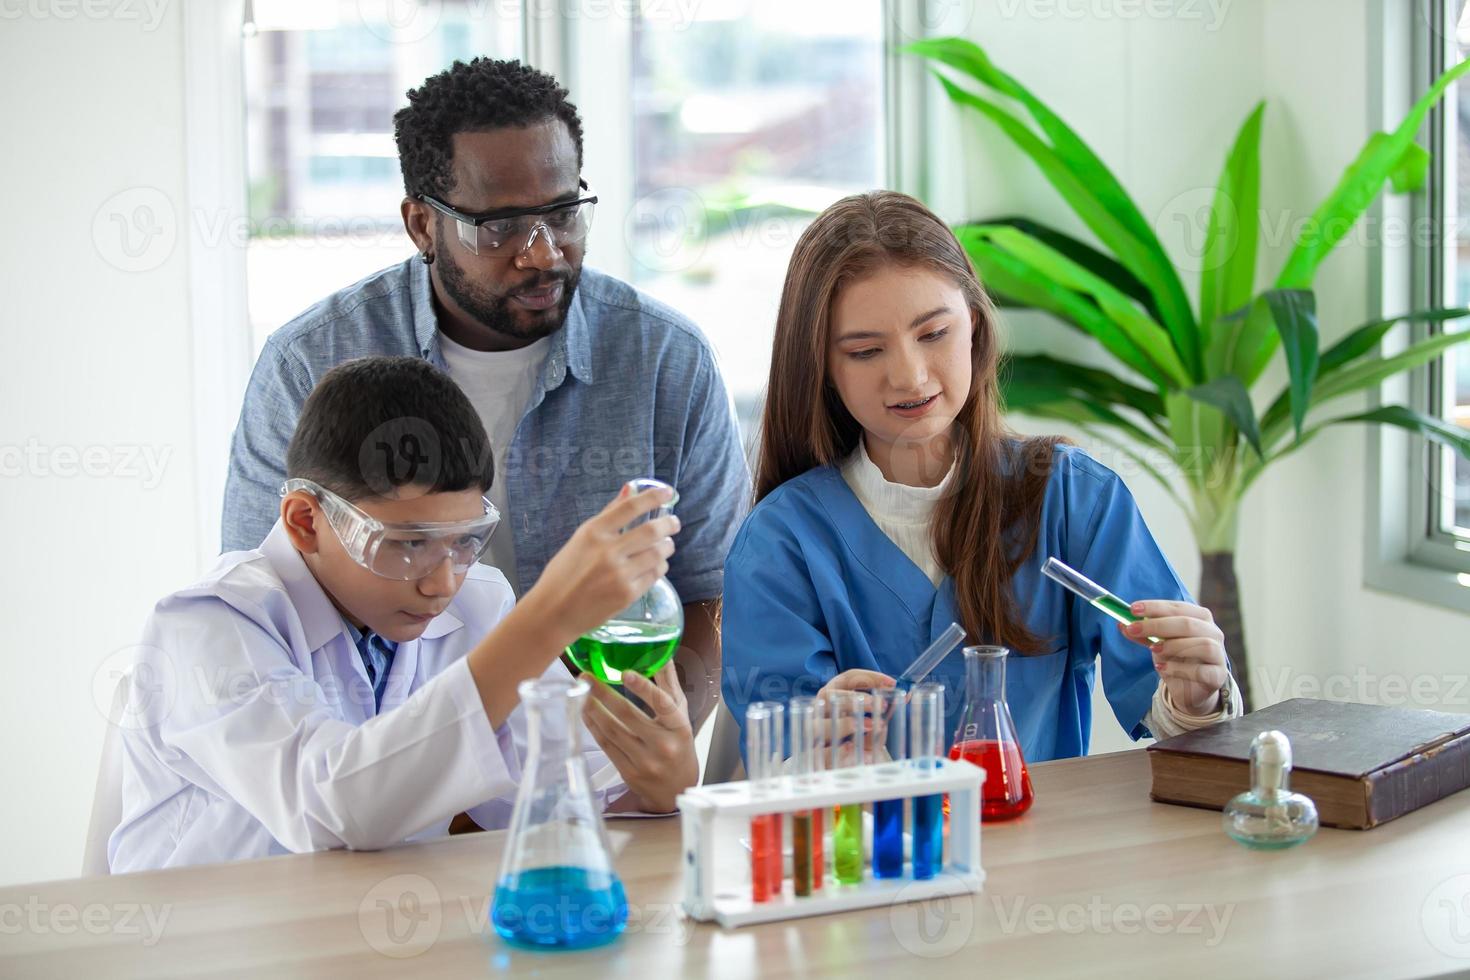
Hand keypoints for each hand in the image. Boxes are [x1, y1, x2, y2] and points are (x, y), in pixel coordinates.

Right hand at [519, 486, 679, 646]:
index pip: (630, 507)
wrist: (554, 612)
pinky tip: (656, 565)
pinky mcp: (627, 594)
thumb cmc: (564, 573)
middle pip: (651, 531)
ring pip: (657, 554)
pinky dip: (659, 567)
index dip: (654, 497)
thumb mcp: (581, 538)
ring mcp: (619, 574)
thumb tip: (630, 489)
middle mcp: (607, 550)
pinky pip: (654, 575)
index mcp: (593, 532)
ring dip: (667, 547)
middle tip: (674, 523)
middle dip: (669, 524)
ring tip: (665, 546)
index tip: (668, 492)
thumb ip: (608, 515)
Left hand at [583, 663, 696, 813]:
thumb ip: (669, 686)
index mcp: (679, 727)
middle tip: (586, 676)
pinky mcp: (629, 772)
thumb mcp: (681, 715)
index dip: (643, 688)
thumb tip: (662, 655)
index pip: (662, 704)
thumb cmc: (679, 745)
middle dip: (603, 694)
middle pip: (628, 715)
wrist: (677, 789)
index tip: (625, 672)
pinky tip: (585, 712)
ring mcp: (645, 761)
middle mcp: (663, 745)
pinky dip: (593, 727)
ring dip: (593, 709)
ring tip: (580, 691)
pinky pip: (606, 745)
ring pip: (613, 731)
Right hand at [815, 669, 895, 765]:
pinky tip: (850, 748)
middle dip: (853, 698)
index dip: (869, 678)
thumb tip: (903, 701)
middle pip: (827, 695)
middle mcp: (819, 711)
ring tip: (869, 726)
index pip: (848, 678)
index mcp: (834, 697)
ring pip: (818, 723)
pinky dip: (836, 749)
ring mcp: (812, 733)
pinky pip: (820, 752)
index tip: (891, 683)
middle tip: (878, 704)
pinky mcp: (813, 757)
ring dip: (844, 724)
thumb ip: (881, 718)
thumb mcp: (871, 731)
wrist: (837, 772)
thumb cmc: (854, 745)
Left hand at [1119, 600, 1230, 713]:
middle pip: (1188, 624)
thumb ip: (1143, 634)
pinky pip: (1201, 670)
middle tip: (1133, 628)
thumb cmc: (1176, 658)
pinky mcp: (1217, 676)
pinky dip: (1179, 668)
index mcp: (1200, 618)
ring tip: (1152, 649)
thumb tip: (1121, 624)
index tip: (1132, 609)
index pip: (1178, 607)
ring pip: (1202, 644)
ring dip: (1173, 645)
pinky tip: (1162, 668)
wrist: (1191, 689)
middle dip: (1157, 625)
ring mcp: (1219, 655)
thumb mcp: (1157, 643)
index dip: (1155, 607)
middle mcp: (1213, 633)